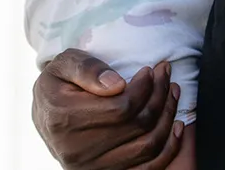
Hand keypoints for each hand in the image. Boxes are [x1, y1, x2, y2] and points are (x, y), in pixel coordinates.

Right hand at [32, 50, 182, 169]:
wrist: (46, 116)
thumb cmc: (58, 84)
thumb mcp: (62, 65)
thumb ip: (86, 68)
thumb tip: (116, 85)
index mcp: (65, 118)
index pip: (122, 107)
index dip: (144, 87)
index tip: (150, 70)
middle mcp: (77, 149)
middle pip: (138, 125)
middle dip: (160, 95)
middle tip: (166, 74)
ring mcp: (92, 167)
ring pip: (147, 146)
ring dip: (168, 116)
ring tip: (172, 92)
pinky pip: (147, 169)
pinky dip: (169, 149)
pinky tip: (177, 126)